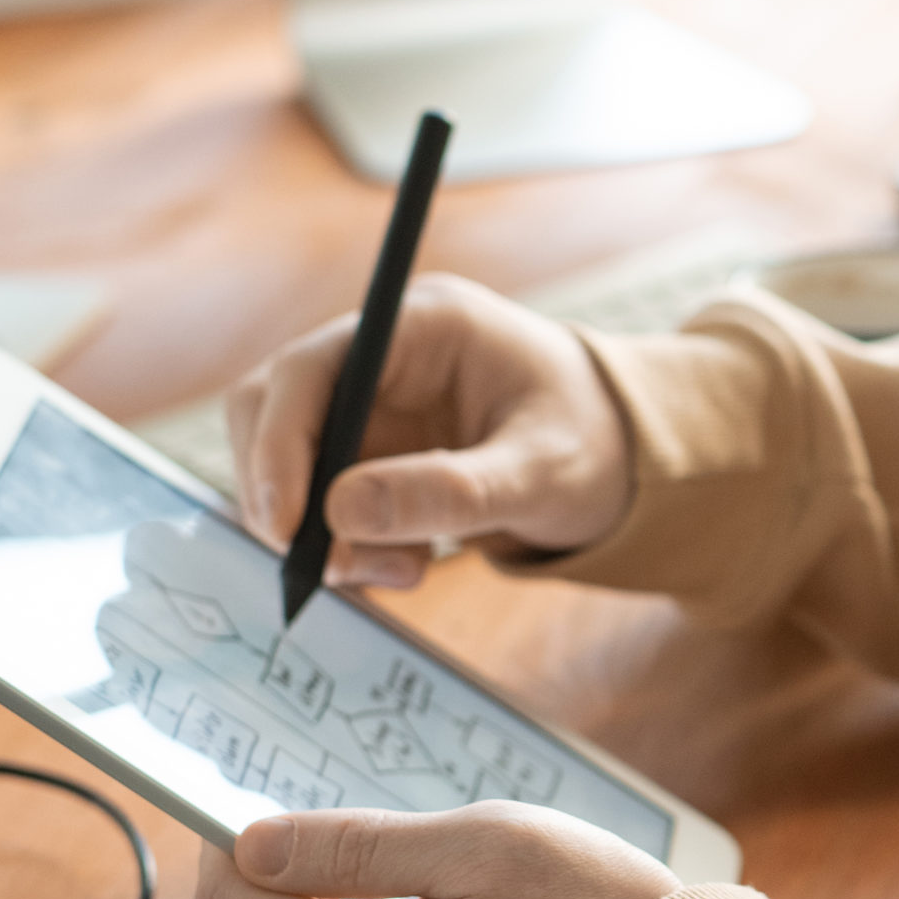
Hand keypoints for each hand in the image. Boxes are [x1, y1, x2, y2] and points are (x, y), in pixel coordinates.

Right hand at [227, 274, 637, 590]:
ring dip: (322, 533)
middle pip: (273, 411)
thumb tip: (341, 512)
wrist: (625, 460)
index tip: (285, 525)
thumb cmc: (596, 444)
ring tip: (402, 572)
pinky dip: (345, 545)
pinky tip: (405, 566)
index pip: (310, 368)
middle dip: (289, 497)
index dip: (278, 444)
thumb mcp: (544, 473)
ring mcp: (370, 404)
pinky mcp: (370, 452)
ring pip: (288, 464)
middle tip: (339, 568)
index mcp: (424, 326)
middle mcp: (382, 355)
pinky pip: (319, 500)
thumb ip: (453, 492)